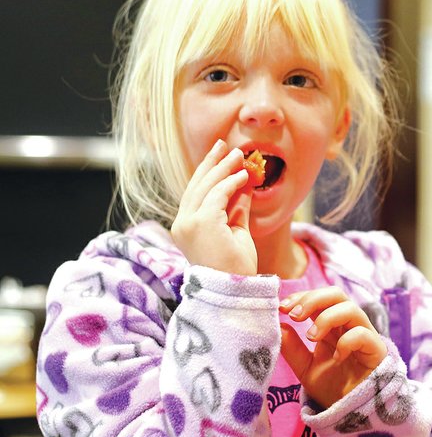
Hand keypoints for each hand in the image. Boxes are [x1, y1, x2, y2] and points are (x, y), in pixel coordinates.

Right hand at [171, 140, 256, 275]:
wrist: (236, 291)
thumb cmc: (236, 268)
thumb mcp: (237, 231)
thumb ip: (237, 208)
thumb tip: (244, 185)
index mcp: (186, 227)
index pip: (195, 193)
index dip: (207, 172)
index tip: (220, 155)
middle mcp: (182, 224)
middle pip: (197, 185)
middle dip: (212, 163)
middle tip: (225, 145)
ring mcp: (189, 223)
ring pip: (207, 187)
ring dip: (224, 168)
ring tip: (240, 155)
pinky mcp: (202, 223)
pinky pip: (218, 194)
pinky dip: (231, 182)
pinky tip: (244, 175)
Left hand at [280, 287, 387, 407]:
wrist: (352, 414)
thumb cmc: (332, 387)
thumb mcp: (304, 367)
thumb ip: (292, 347)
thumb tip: (278, 323)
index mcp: (331, 325)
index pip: (319, 297)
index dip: (302, 297)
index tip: (282, 307)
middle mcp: (348, 325)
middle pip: (336, 294)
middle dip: (313, 299)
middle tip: (295, 316)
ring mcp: (364, 335)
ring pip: (351, 308)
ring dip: (327, 318)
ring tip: (311, 337)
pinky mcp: (376, 350)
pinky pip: (363, 334)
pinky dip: (347, 341)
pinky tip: (337, 357)